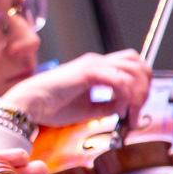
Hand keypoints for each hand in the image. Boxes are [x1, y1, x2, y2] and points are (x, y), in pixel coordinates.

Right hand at [2, 50, 151, 126]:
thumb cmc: (49, 107)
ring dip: (137, 93)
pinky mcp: (89, 72)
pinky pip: (120, 81)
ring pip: (133, 69)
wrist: (28, 104)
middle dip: (144, 87)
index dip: (139, 86)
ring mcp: (93, 64)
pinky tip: (119, 110)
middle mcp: (96, 62)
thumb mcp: (87, 109)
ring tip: (128, 112)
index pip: (130, 67)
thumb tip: (124, 109)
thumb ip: (107, 106)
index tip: (134, 109)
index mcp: (95, 68)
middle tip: (136, 110)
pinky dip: (126, 97)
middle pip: (137, 63)